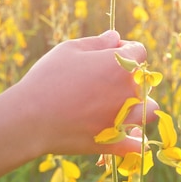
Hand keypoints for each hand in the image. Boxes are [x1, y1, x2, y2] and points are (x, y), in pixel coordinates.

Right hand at [13, 30, 158, 155]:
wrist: (30, 119)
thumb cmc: (48, 78)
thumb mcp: (70, 50)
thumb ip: (98, 42)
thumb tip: (116, 37)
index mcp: (121, 64)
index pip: (139, 51)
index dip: (125, 49)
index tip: (109, 54)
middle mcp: (129, 91)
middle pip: (144, 80)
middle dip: (130, 77)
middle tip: (105, 81)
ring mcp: (124, 118)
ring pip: (150, 111)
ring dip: (141, 107)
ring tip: (122, 107)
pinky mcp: (115, 142)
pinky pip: (136, 145)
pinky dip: (135, 141)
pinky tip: (127, 136)